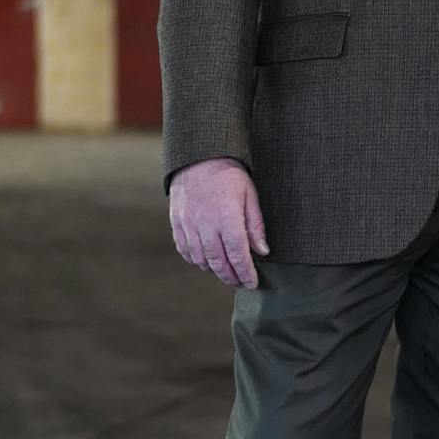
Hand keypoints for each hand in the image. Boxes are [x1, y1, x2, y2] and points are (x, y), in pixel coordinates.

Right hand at [169, 157, 269, 288]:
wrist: (198, 156)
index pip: (238, 255)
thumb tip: (262, 251)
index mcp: (227, 217)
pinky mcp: (177, 223)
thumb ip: (255, 225)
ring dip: (215, 271)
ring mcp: (188, 225)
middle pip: (219, 263)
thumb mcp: (249, 194)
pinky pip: (185, 250)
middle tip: (241, 282)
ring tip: (226, 273)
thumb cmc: (228, 173)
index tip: (252, 282)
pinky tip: (206, 261)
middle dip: (232, 277)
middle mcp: (205, 225)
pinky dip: (196, 260)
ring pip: (201, 260)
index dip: (246, 273)